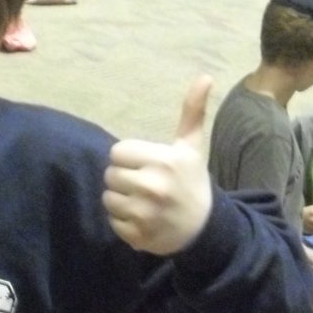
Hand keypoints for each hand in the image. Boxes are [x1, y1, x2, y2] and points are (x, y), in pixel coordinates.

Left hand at [103, 75, 212, 254]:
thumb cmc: (192, 182)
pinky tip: (141, 218)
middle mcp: (153, 186)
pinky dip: (122, 221)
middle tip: (141, 184)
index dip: (128, 158)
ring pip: (107, 198)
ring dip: (119, 200)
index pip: (117, 153)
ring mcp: (145, 213)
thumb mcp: (191, 147)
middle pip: (110, 175)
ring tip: (140, 201)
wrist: (204, 228)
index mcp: (164, 161)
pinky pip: (112, 221)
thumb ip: (192, 112)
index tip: (144, 165)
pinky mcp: (137, 236)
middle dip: (122, 178)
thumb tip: (205, 76)